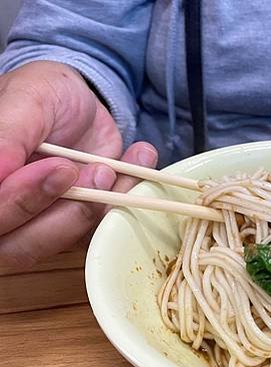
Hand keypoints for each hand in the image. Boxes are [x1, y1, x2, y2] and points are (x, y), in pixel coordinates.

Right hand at [0, 61, 157, 267]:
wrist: (79, 98)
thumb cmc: (41, 96)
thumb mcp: (26, 103)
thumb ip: (8, 138)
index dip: (22, 201)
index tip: (61, 168)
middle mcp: (7, 216)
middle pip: (24, 246)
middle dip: (68, 210)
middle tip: (99, 171)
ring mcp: (44, 223)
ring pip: (67, 241)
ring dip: (101, 203)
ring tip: (112, 165)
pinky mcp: (81, 222)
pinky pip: (104, 226)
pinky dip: (126, 195)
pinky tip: (138, 158)